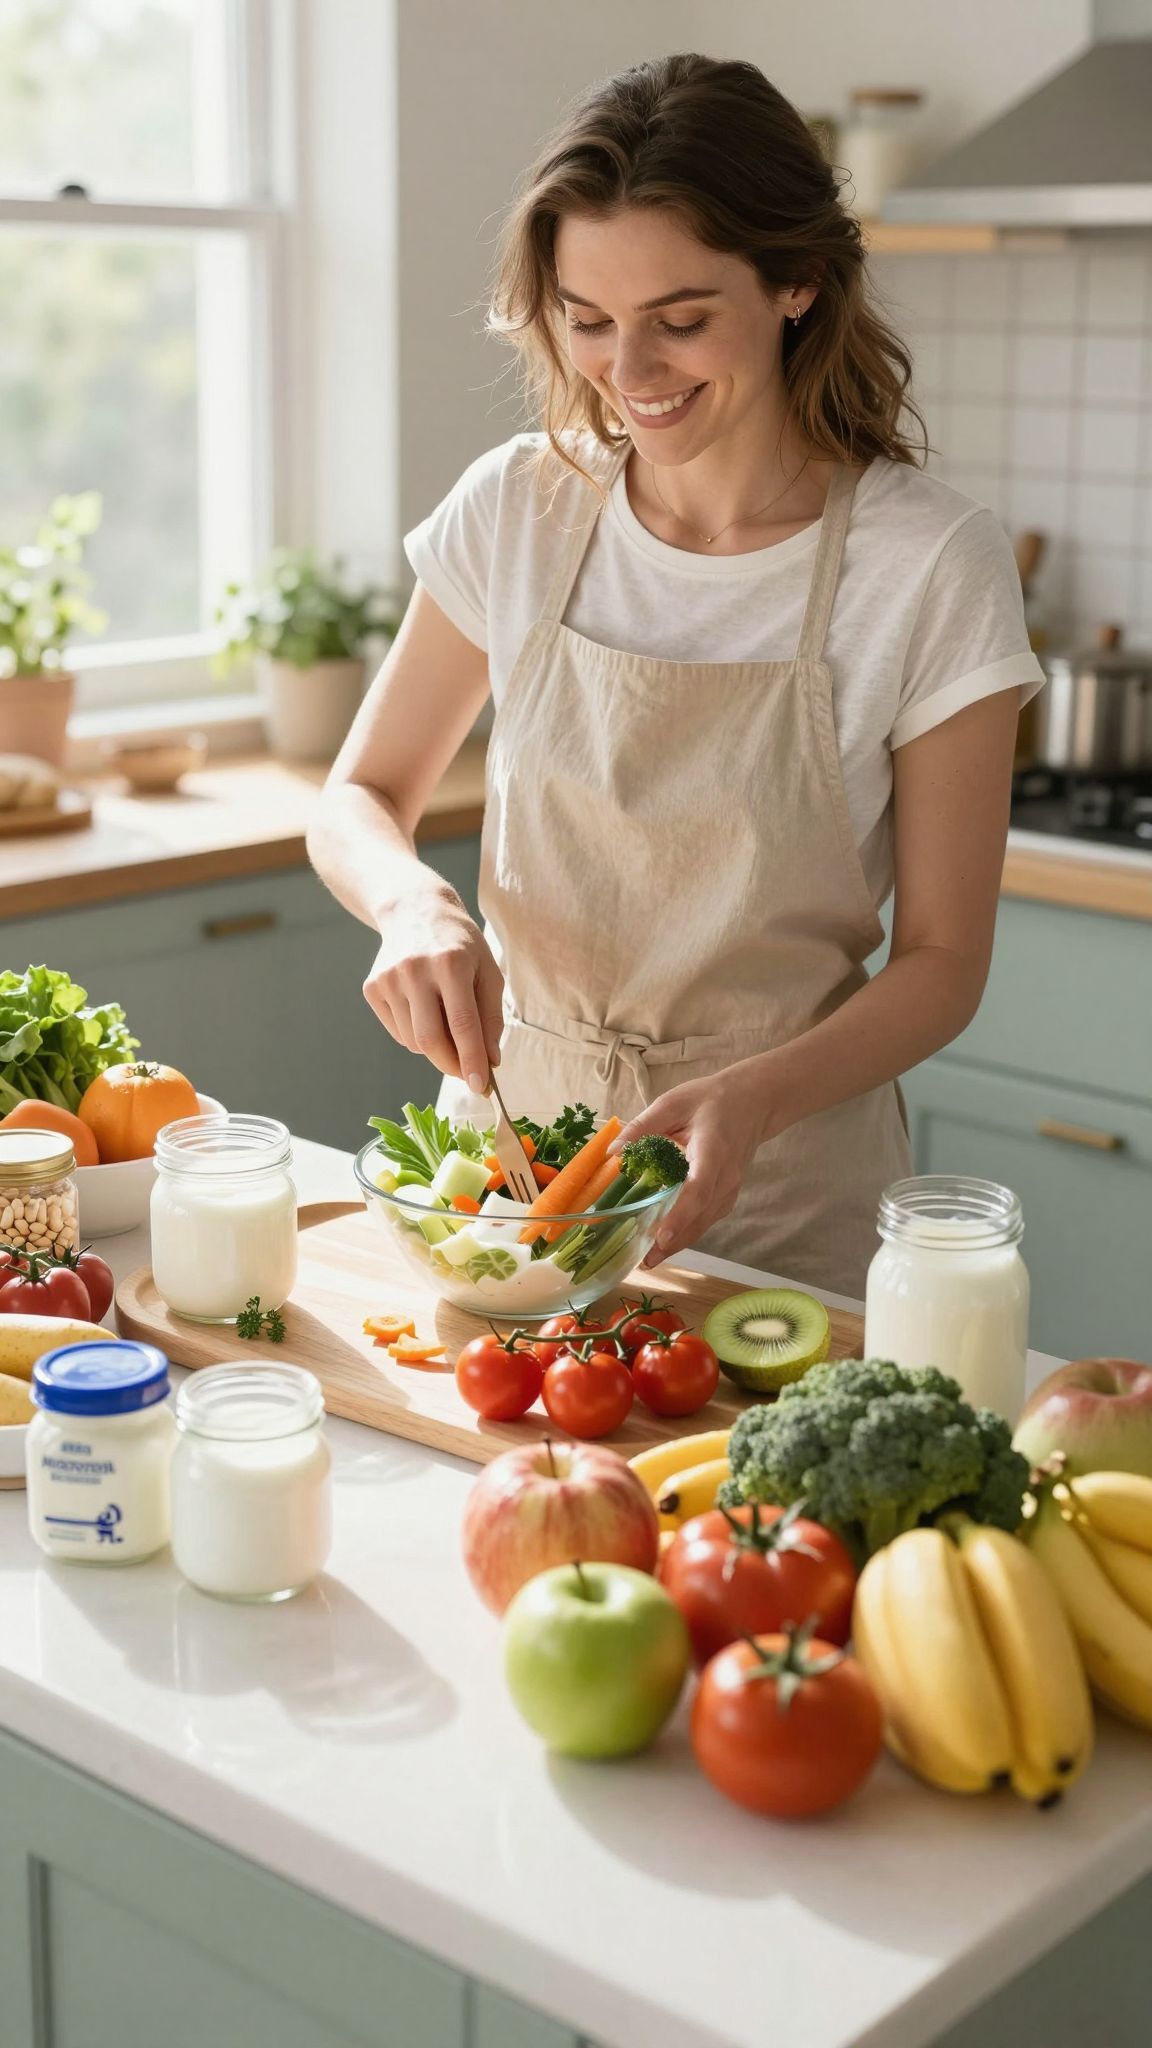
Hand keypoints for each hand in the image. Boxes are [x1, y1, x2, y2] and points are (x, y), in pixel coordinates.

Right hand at [363, 879, 503, 1087]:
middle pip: (430, 1040)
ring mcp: (389, 979)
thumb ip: (491, 1017)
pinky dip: (416, 1035)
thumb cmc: (460, 944)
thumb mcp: (488, 971)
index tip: (482, 1086)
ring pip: (414, 1041)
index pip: (462, 1024)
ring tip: (446, 1022)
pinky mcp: (372, 988)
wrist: (414, 910)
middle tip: (467, 1073)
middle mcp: (415, 970)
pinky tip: (424, 1010)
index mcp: (451, 963)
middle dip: (452, 1066)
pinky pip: (398, 1032)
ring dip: (435, 1048)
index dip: (472, 1060)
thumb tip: (490, 1061)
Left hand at [611, 1060, 774, 1268]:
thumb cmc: (711, 1100)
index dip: (680, 1214)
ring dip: (678, 1243)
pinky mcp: (728, 1195)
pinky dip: (687, 1233)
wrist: (754, 1102)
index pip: (699, 1189)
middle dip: (673, 1240)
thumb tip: (612, 1152)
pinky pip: (707, 1220)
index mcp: (713, 1151)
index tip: (661, 1235)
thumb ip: (642, 1126)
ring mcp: (731, 1189)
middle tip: (643, 1260)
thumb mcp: (673, 1102)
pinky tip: (665, 1243)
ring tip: (648, 1259)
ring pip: (704, 1223)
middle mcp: (726, 1176)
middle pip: (701, 1216)